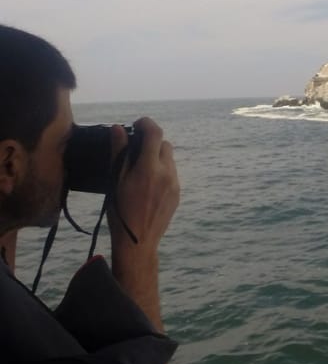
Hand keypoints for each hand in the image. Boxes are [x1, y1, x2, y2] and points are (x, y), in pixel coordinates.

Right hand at [109, 118, 179, 260]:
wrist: (138, 240)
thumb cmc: (120, 211)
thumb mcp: (115, 180)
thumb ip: (119, 152)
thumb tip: (119, 129)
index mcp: (149, 168)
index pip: (155, 133)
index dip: (146, 123)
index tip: (136, 124)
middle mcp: (167, 173)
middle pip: (165, 144)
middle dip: (151, 142)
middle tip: (135, 148)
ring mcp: (175, 184)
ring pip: (169, 159)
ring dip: (157, 157)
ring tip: (139, 168)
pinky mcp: (178, 193)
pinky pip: (172, 174)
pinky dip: (161, 171)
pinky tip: (147, 183)